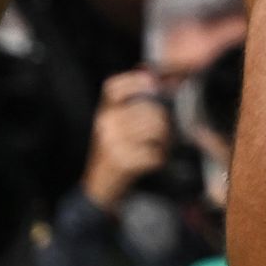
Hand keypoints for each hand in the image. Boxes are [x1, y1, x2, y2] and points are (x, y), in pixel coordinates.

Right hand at [82, 70, 171, 208]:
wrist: (99, 186)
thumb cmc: (113, 152)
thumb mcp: (114, 126)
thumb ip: (130, 104)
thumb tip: (155, 78)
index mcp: (102, 114)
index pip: (114, 88)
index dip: (135, 80)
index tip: (152, 83)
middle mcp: (105, 125)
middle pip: (148, 110)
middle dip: (163, 121)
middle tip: (165, 132)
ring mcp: (114, 144)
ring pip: (155, 130)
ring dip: (166, 140)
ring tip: (162, 145)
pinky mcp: (124, 162)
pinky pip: (155, 153)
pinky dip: (160, 157)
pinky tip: (154, 159)